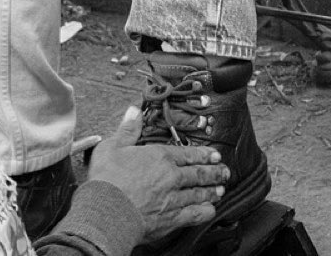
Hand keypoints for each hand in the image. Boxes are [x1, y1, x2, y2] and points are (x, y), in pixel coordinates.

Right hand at [87, 105, 228, 240]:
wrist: (105, 212)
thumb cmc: (107, 179)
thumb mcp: (113, 147)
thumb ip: (128, 130)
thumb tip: (133, 111)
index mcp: (160, 157)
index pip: (188, 154)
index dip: (204, 154)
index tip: (215, 155)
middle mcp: (171, 177)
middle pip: (198, 173)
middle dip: (214, 172)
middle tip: (225, 172)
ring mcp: (173, 199)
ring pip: (198, 193)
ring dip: (211, 191)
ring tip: (221, 190)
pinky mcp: (170, 219)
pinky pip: (192, 215)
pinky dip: (204, 212)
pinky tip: (210, 211)